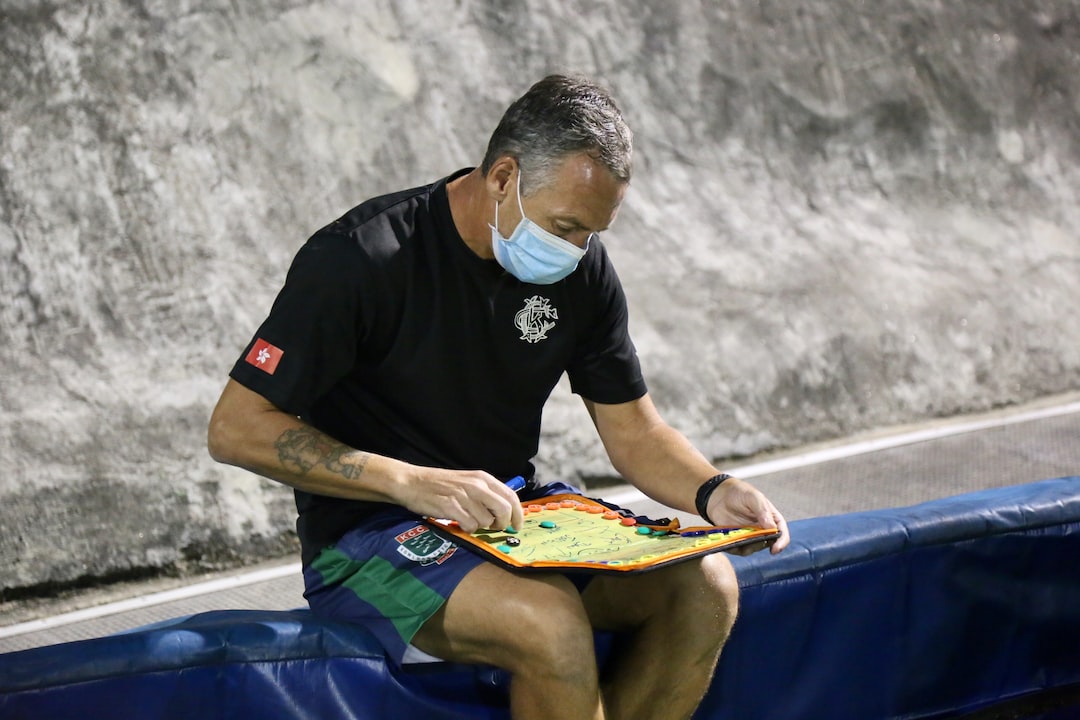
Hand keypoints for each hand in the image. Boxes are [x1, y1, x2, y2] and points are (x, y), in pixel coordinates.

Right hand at [396, 467, 524, 533]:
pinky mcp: (451, 506)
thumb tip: (505, 512)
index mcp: (482, 478)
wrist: (412, 482)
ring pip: (486, 521)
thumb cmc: (440, 484)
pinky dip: (467, 529)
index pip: (511, 496)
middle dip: (502, 524)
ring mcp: (463, 495)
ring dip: (479, 527)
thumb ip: (486, 494)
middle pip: (504, 510)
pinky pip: (470, 525)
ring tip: (468, 521)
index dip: (518, 514)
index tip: (516, 526)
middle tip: (493, 528)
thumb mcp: (467, 482)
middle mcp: (476, 485)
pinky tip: (459, 523)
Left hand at [706, 478, 788, 554]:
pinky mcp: (738, 540)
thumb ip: (763, 510)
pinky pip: (738, 549)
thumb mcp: (753, 497)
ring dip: (746, 547)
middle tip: (749, 539)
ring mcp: (750, 536)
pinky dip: (734, 548)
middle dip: (760, 545)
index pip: (781, 533)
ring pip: (752, 549)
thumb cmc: (740, 493)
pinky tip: (728, 542)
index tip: (775, 549)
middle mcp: (763, 530)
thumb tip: (772, 527)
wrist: (720, 494)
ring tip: (736, 538)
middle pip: (767, 544)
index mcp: (772, 519)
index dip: (781, 543)